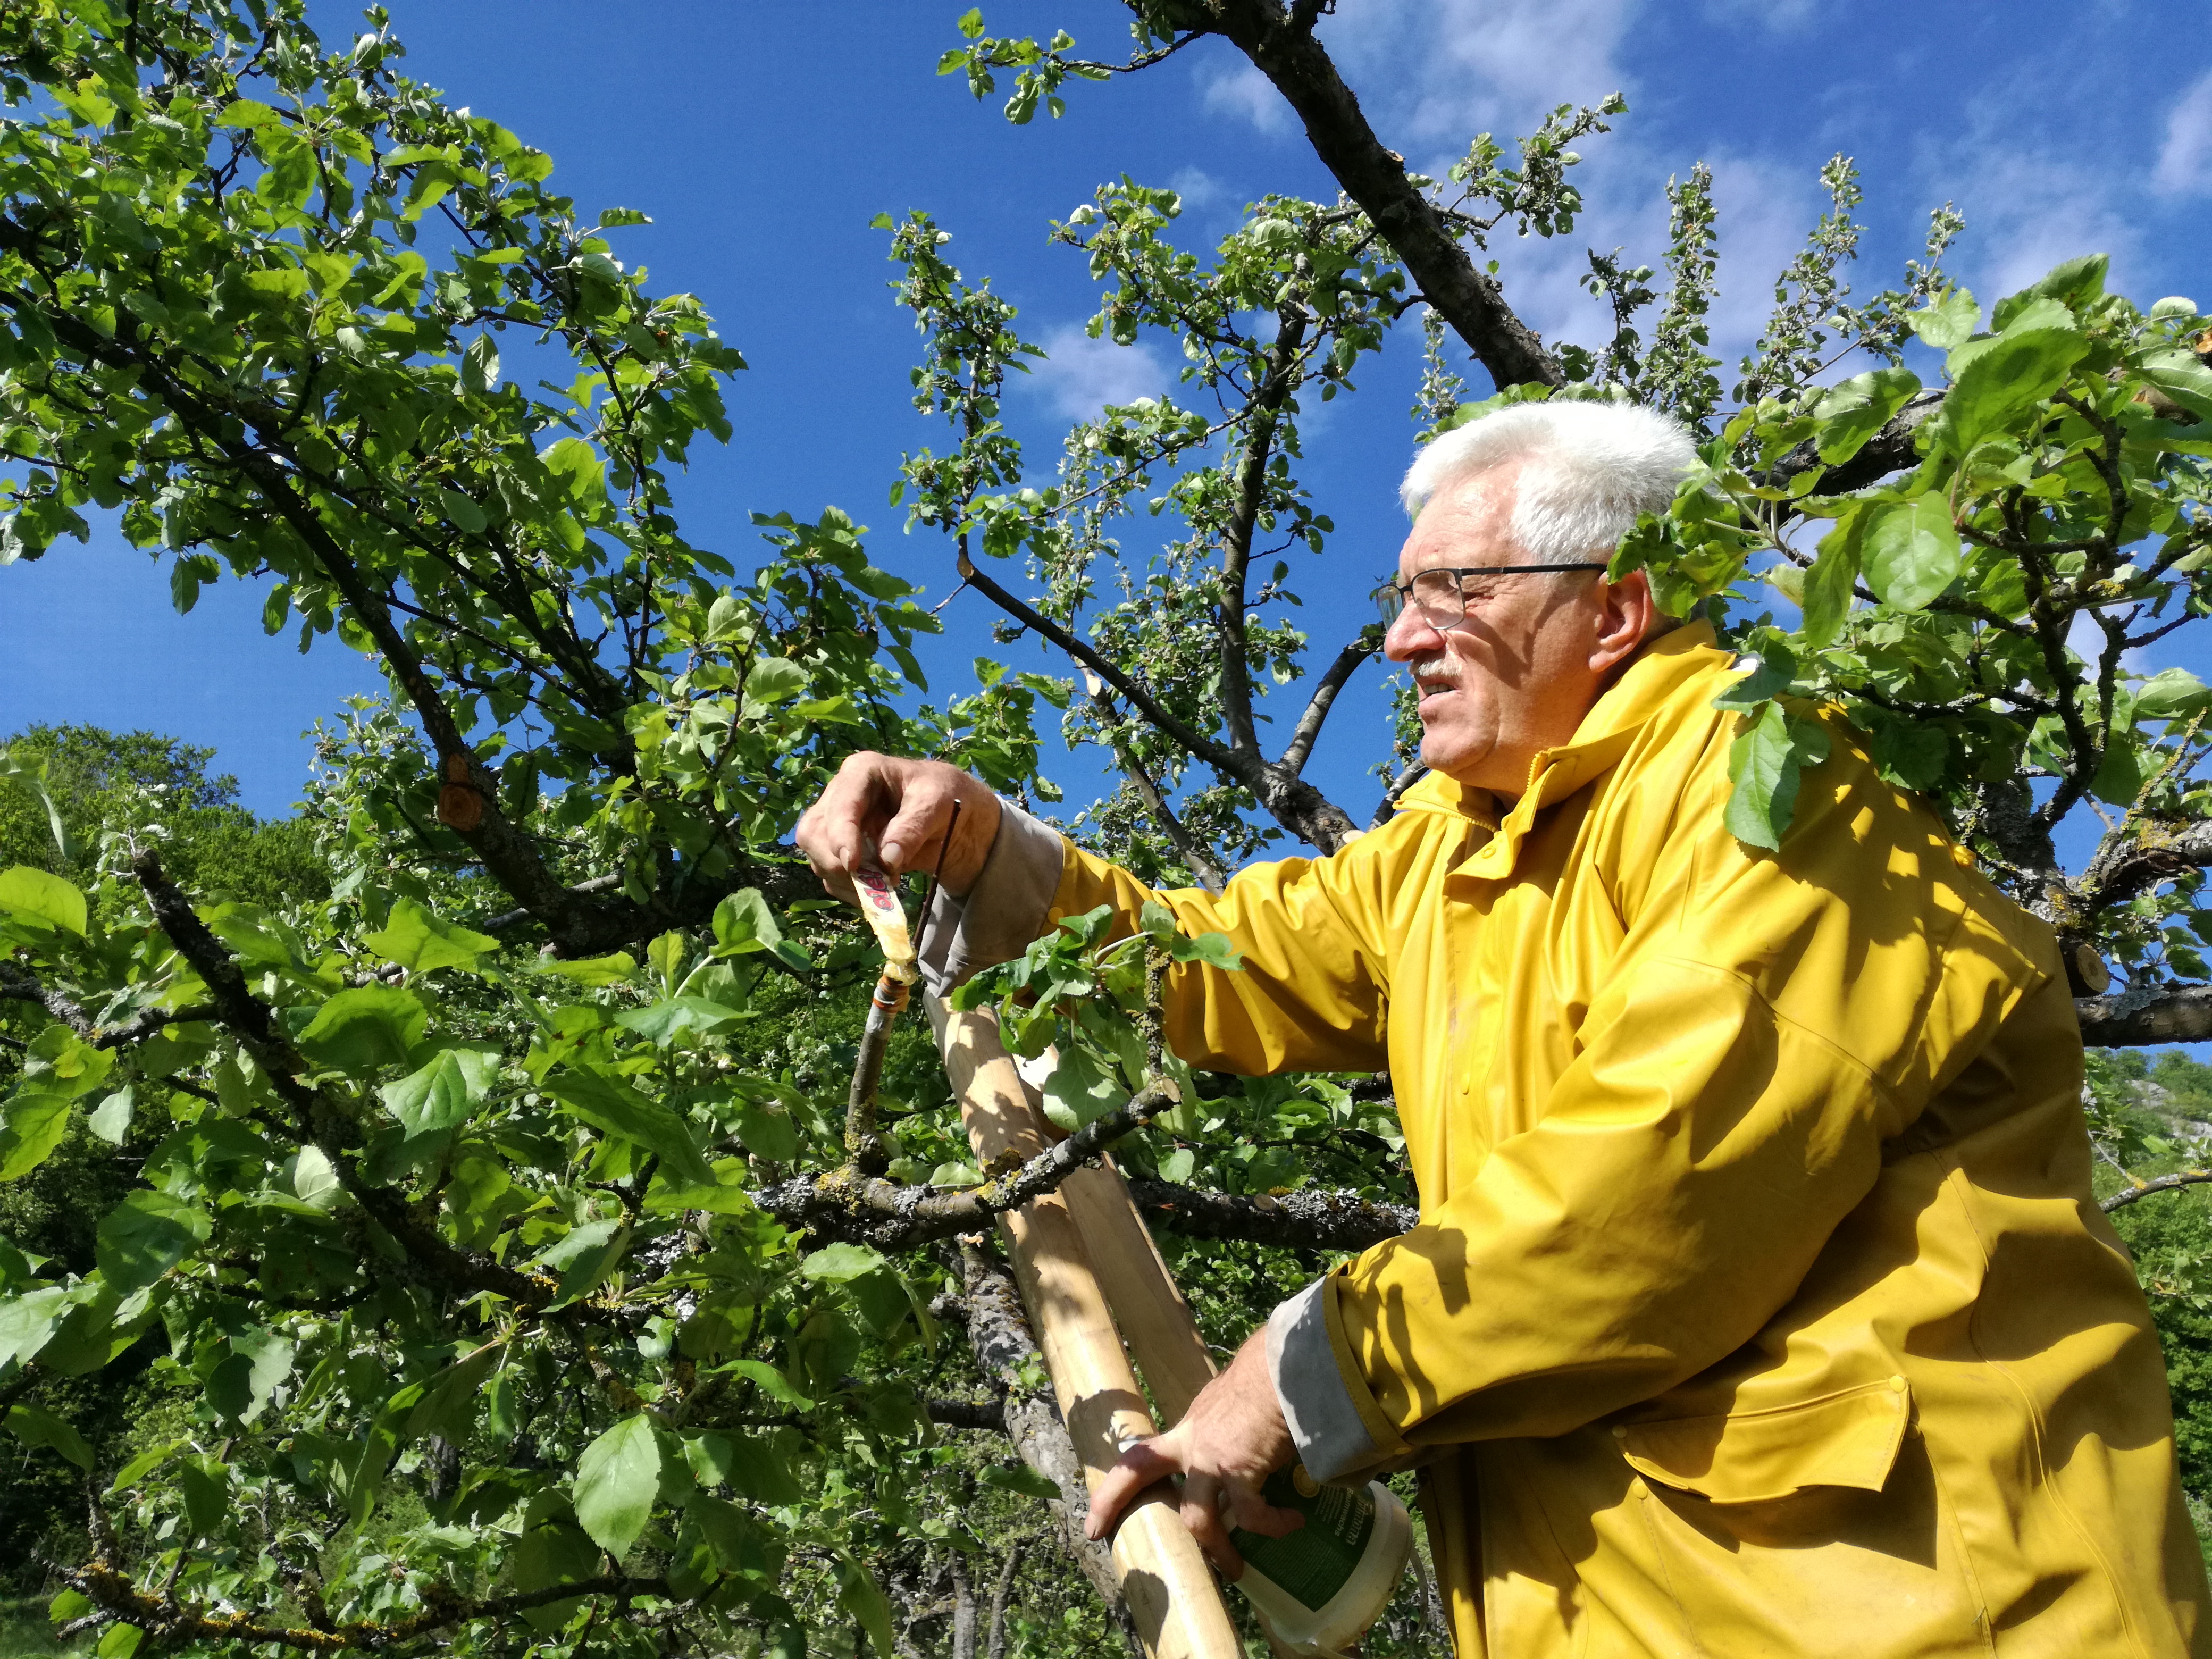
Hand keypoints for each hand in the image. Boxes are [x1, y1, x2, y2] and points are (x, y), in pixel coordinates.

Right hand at [795, 752, 1002, 900]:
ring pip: (816, 856)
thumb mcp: (938, 803)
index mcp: (862, 772)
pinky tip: (876, 891)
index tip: (852, 864)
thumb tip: (886, 859)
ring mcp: (837, 824)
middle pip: (814, 832)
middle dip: (836, 862)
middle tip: (868, 883)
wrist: (957, 817)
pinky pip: (829, 875)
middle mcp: (841, 795)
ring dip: (843, 880)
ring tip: (881, 886)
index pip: (839, 805)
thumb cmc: (946, 797)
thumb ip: (912, 828)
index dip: (840, 836)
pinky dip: (849, 890)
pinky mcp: (841, 850)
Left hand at [1084, 1330, 1303, 1578]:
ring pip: (1199, 1521)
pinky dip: (1273, 1524)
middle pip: (1156, 1491)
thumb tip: (1235, 1447)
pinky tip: (1292, 1521)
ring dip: (1220, 1550)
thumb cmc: (1262, 1382)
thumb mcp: (1226, 1408)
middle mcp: (1191, 1447)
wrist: (1282, 1369)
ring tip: (1238, 1568)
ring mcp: (1211, 1460)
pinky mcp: (1240, 1469)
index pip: (1137, 1461)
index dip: (1111, 1495)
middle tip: (1175, 1559)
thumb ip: (1220, 1431)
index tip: (1093, 1526)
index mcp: (1186, 1433)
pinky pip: (1252, 1515)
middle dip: (1151, 1523)